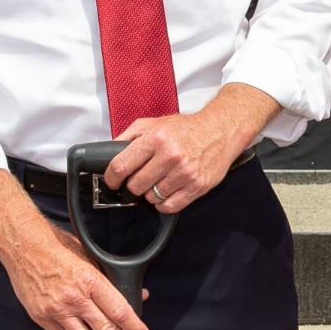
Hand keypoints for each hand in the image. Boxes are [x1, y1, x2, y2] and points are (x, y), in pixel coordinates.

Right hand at [3, 216, 150, 329]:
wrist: (22, 247)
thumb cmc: (57, 247)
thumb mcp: (90, 257)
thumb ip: (112, 280)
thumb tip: (137, 296)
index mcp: (90, 280)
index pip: (119, 311)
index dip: (134, 327)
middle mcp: (75, 298)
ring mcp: (57, 310)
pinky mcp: (42, 317)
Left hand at [106, 100, 251, 214]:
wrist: (220, 130)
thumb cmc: (187, 128)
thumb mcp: (154, 123)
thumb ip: (129, 135)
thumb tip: (110, 151)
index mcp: (156, 138)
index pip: (122, 166)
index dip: (111, 178)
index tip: (112, 181)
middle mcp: (170, 155)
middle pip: (135, 185)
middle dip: (133, 186)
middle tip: (139, 180)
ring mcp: (185, 173)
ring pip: (152, 198)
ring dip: (150, 194)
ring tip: (158, 182)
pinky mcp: (197, 186)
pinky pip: (169, 206)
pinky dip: (164, 203)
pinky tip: (167, 191)